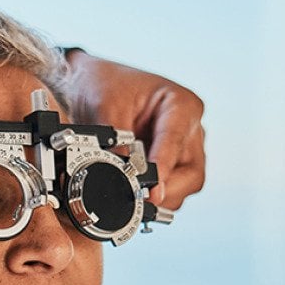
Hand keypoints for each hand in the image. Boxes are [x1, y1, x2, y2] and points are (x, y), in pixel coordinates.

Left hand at [62, 50, 205, 209]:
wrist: (91, 84)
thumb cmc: (105, 85)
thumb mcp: (106, 108)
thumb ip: (116, 142)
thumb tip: (121, 175)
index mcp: (181, 105)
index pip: (176, 143)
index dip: (163, 169)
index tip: (151, 188)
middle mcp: (189, 127)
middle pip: (192, 173)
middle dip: (166, 189)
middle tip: (140, 199)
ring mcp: (182, 147)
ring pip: (185, 184)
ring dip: (161, 194)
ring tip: (133, 193)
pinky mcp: (171, 162)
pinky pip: (171, 187)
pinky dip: (154, 194)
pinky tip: (135, 192)